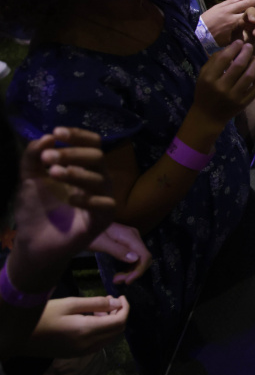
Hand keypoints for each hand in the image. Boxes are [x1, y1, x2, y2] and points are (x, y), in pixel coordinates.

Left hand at [6, 129, 116, 293]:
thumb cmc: (36, 209)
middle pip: (97, 157)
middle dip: (72, 153)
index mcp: (83, 168)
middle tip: (49, 158)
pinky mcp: (102, 220)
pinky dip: (89, 199)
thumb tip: (47, 137)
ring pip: (100, 178)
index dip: (78, 136)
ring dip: (76, 172)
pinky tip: (71, 199)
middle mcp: (97, 180)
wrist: (33, 243)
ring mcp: (102, 199)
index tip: (57, 132)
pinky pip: (105, 205)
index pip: (91, 144)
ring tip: (53, 172)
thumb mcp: (29, 179)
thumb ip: (33, 158)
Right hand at [23, 296, 128, 357]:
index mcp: (87, 331)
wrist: (20, 336)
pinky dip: (102, 331)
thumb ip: (95, 303)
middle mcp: (88, 345)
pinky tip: (91, 320)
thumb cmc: (43, 315)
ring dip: (111, 323)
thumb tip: (116, 302)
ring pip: (109, 338)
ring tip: (98, 308)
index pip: (119, 322)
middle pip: (117, 331)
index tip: (121, 296)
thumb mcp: (69, 303)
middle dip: (120, 315)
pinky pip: (99, 343)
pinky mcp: (76, 354)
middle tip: (111, 301)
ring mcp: (82, 352)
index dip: (126, 308)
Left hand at [89, 223, 150, 283]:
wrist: (82, 225)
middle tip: (117, 281)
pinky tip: (118, 273)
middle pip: (143, 258)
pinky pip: (133, 257)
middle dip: (133, 272)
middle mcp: (135, 237)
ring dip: (130, 272)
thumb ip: (118, 250)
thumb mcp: (101, 243)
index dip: (139, 270)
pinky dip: (127, 268)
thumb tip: (135, 259)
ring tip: (116, 279)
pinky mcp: (127, 243)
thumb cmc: (88, 234)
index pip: (144, 255)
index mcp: (130, 236)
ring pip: (139, 259)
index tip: (127, 281)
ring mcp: (131, 240)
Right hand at [193, 40, 254, 124]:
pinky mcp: (244, 103)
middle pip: (239, 65)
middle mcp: (222, 87)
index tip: (239, 42)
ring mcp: (234, 96)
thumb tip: (230, 48)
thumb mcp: (203, 75)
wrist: (208, 116)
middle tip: (249, 46)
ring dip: (254, 64)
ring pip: (250, 75)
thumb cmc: (205, 92)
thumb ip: (214, 61)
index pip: (224, 59)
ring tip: (254, 58)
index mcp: (209, 79)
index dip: (234, 47)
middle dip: (246, 52)